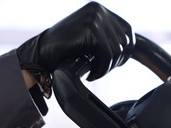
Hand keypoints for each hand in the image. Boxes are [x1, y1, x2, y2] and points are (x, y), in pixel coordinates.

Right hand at [17, 1, 133, 80]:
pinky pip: (108, 55)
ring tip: (94, 73)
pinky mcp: (91, 29)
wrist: (41, 53)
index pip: (127, 30)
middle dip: (116, 61)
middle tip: (101, 70)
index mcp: (99, 10)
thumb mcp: (87, 38)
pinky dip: (102, 70)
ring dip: (107, 68)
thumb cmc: (64, 49)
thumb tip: (128, 47)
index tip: (116, 64)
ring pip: (117, 50)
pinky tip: (91, 75)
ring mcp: (95, 17)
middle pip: (125, 41)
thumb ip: (105, 36)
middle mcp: (99, 10)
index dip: (127, 51)